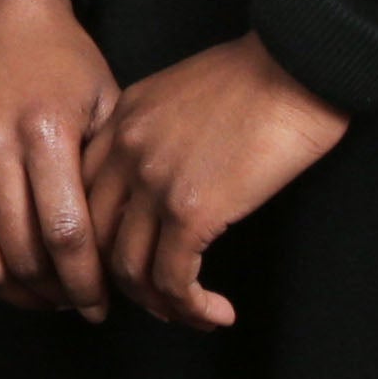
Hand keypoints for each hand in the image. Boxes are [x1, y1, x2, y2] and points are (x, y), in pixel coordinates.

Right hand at [0, 0, 122, 314]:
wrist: (0, 13)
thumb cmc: (58, 58)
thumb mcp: (105, 106)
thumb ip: (106, 179)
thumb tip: (115, 254)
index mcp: (42, 131)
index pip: (65, 236)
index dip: (87, 284)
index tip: (101, 302)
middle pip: (22, 257)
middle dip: (58, 294)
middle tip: (80, 302)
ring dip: (18, 293)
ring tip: (46, 294)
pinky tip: (9, 275)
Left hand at [80, 33, 346, 329]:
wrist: (296, 64)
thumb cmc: (255, 78)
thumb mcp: (179, 95)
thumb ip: (154, 135)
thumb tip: (157, 189)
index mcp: (119, 121)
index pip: (81, 197)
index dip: (96, 244)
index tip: (122, 269)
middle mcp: (123, 151)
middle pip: (95, 239)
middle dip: (120, 284)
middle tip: (158, 303)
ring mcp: (152, 181)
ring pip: (129, 269)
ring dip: (162, 305)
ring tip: (195, 314)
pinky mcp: (191, 209)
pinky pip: (173, 280)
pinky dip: (192, 307)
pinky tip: (218, 312)